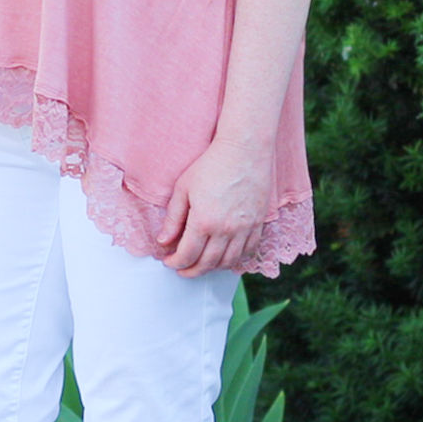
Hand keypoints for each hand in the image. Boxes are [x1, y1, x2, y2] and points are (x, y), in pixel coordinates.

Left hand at [157, 138, 270, 276]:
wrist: (244, 151)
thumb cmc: (211, 164)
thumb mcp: (183, 189)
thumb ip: (173, 218)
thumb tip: (163, 241)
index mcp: (203, 222)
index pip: (187, 255)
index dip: (174, 262)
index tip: (168, 261)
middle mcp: (225, 230)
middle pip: (207, 264)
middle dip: (191, 270)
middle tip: (182, 269)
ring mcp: (244, 229)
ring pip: (228, 262)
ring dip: (212, 268)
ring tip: (202, 264)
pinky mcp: (258, 224)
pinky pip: (248, 252)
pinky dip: (235, 259)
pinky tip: (225, 256)